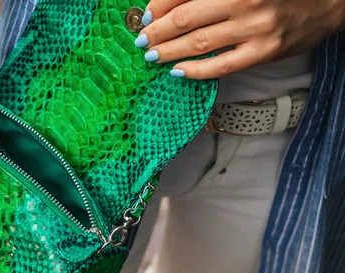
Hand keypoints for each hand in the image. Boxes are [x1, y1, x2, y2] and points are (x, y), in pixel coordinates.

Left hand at [136, 0, 344, 78]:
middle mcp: (244, 0)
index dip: (160, 6)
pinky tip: (177, 71)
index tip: (146, 16)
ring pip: (199, 43)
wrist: (327, 1)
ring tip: (152, 56)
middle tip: (142, 39)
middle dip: (157, 31)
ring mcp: (254, 27)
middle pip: (186, 18)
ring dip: (169, 51)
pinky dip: (195, 70)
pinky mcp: (263, 52)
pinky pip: (220, 66)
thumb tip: (167, 5)